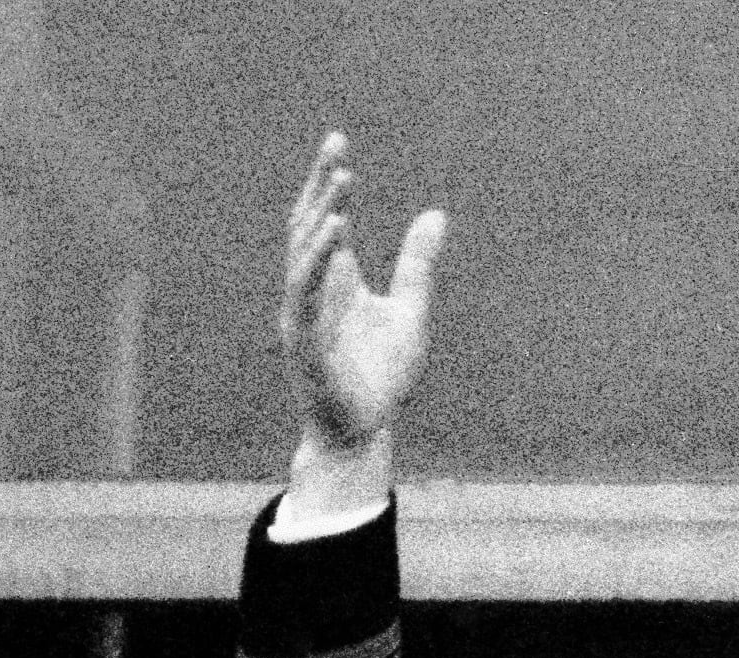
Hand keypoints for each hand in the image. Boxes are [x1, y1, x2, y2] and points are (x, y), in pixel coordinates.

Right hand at [280, 133, 445, 457]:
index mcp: (333, 283)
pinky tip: (336, 231)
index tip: (339, 144)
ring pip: (304, 255)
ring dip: (322, 215)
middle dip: (321, 185)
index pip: (325, 221)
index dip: (329, 183)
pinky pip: (305, 294)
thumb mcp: (410, 311)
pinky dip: (317, 261)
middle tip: (337, 144)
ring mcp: (302, 318)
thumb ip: (417, 265)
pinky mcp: (303, 345)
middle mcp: (311, 293)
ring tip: (343, 180)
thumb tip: (436, 214)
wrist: (364, 432)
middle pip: (308, 227)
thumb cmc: (381, 377)